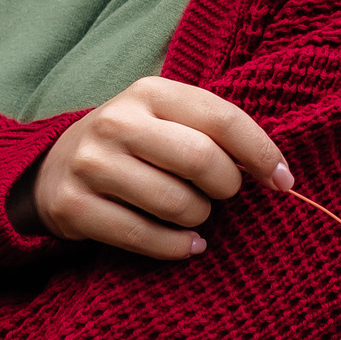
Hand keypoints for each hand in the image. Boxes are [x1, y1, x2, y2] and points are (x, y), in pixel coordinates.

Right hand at [12, 76, 293, 258]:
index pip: (222, 118)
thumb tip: (278, 174)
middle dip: (227, 188)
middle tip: (222, 196)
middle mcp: (116, 121)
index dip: (262, 153)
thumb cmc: (136, 144)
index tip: (284, 182)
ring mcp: (91, 163)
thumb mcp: (168, 119)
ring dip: (198, 219)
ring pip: (177, 204)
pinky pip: (145, 238)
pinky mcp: (73, 206)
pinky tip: (185, 244)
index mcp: (149, 91)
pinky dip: (176, 248)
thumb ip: (215, 132)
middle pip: (202, 160)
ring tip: (191, 213)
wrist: (57, 167)